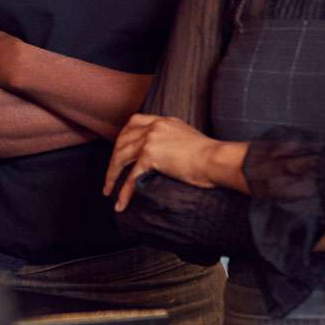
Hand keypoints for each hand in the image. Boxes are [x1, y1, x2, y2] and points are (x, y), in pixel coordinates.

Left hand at [103, 113, 223, 211]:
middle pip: (123, 139)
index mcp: (163, 121)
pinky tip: (121, 203)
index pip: (134, 121)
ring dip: (112, 175)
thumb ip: (174, 140)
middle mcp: (154, 126)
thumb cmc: (211, 156)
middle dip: (113, 159)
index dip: (123, 136)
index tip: (118, 149)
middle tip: (110, 175)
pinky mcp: (150, 156)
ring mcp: (150, 139)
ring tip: (108, 190)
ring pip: (121, 157)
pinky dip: (124, 192)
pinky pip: (131, 177)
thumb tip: (167, 155)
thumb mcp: (189, 138)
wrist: (216, 159)